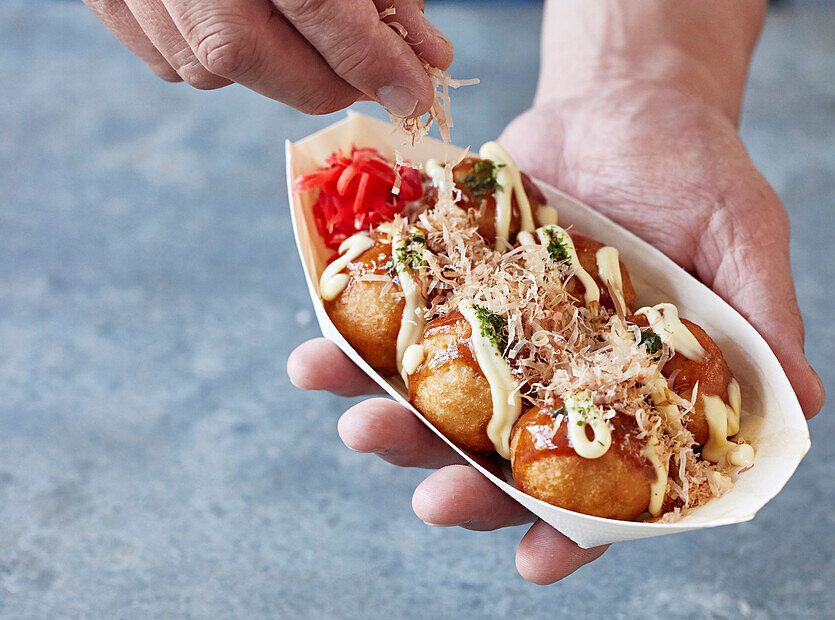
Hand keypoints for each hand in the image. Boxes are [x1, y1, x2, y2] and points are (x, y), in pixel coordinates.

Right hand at [82, 0, 451, 115]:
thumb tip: (426, 55)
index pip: (328, 22)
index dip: (380, 68)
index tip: (413, 94)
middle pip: (268, 66)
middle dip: (330, 81)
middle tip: (365, 72)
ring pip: (218, 73)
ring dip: (271, 66)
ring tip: (295, 27)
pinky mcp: (106, 1)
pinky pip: (173, 61)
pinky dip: (215, 54)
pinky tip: (236, 14)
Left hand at [288, 83, 823, 584]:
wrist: (625, 100)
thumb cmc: (699, 174)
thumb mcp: (744, 239)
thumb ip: (763, 320)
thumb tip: (804, 405)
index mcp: (634, 396)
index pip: (608, 488)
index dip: (576, 532)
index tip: (538, 563)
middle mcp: (560, 386)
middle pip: (508, 463)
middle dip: (467, 488)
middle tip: (433, 498)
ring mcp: (500, 345)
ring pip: (442, 410)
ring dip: (397, 426)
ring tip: (358, 423)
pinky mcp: (454, 297)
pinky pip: (399, 332)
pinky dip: (351, 346)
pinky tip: (312, 352)